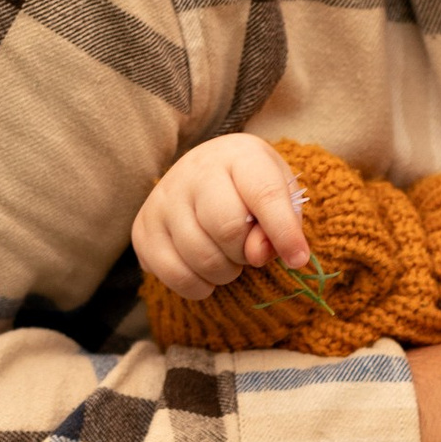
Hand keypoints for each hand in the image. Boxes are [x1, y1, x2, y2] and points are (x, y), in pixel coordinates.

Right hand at [132, 132, 310, 297]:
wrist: (206, 176)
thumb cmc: (252, 191)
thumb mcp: (281, 197)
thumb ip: (282, 224)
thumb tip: (257, 255)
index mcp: (238, 155)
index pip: (264, 194)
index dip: (284, 232)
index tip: (298, 260)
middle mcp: (195, 171)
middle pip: (226, 228)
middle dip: (246, 253)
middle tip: (248, 252)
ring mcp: (163, 198)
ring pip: (199, 255)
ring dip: (225, 272)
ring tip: (228, 258)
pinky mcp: (143, 227)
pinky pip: (173, 273)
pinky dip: (198, 286)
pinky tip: (206, 273)